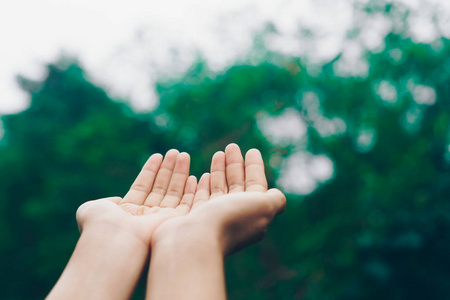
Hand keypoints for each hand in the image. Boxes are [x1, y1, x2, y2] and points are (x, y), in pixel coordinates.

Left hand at [75, 149, 197, 246]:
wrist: (114, 241)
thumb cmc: (102, 225)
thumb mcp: (93, 208)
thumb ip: (106, 201)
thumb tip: (117, 201)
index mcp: (128, 212)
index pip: (142, 187)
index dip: (150, 171)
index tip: (158, 156)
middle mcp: (146, 216)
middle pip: (160, 188)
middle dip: (168, 169)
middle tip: (176, 152)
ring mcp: (161, 220)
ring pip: (174, 193)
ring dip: (179, 174)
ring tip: (184, 155)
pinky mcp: (174, 224)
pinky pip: (186, 205)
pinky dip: (190, 191)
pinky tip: (193, 176)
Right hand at [152, 144, 285, 255]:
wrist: (194, 241)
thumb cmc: (229, 219)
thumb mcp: (263, 207)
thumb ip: (274, 199)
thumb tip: (277, 195)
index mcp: (252, 215)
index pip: (256, 187)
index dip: (255, 168)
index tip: (252, 150)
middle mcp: (233, 218)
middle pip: (237, 186)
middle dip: (235, 166)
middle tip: (231, 147)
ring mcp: (211, 219)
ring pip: (218, 190)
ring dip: (219, 171)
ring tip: (218, 154)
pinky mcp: (192, 219)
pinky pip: (200, 198)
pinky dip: (203, 185)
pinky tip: (202, 175)